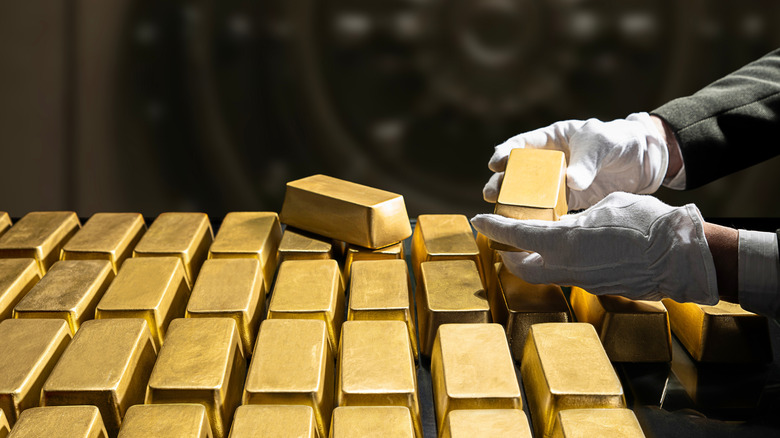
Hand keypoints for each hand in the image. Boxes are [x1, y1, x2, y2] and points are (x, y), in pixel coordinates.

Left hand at [471, 192, 717, 303]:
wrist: (681, 255)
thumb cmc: (645, 222)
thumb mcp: (604, 207)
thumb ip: (576, 218)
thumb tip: (566, 224)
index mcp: (564, 242)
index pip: (516, 237)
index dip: (494, 228)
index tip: (479, 220)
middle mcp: (567, 267)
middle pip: (523, 268)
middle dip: (508, 255)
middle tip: (502, 242)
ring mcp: (583, 282)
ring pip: (546, 275)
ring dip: (535, 262)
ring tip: (532, 246)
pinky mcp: (598, 288)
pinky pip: (569, 277)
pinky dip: (560, 265)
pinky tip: (568, 252)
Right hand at [483, 112, 668, 209]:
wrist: (644, 161)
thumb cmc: (619, 141)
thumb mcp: (602, 144)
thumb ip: (587, 162)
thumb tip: (572, 182)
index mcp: (552, 140)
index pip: (521, 145)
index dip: (505, 153)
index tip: (495, 163)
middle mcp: (548, 162)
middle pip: (517, 173)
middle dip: (501, 183)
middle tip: (491, 194)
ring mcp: (556, 184)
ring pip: (528, 194)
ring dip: (513, 204)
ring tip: (501, 213)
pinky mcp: (567, 203)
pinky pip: (547, 211)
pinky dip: (537, 218)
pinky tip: (527, 227)